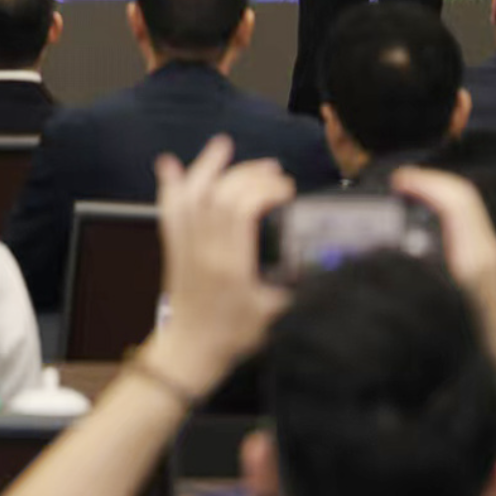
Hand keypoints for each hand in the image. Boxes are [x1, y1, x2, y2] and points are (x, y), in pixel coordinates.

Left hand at [145, 135, 294, 390]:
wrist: (191, 350)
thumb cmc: (232, 336)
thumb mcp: (276, 315)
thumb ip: (298, 289)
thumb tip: (326, 267)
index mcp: (230, 265)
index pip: (241, 212)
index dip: (264, 191)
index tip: (287, 190)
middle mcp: (203, 250)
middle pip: (219, 196)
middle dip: (246, 174)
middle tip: (273, 171)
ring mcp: (185, 246)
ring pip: (191, 196)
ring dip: (207, 167)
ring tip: (223, 146)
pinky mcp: (174, 247)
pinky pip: (169, 209)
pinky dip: (171, 185)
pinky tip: (170, 163)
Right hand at [392, 166, 495, 354]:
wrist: (493, 361)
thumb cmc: (461, 336)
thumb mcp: (430, 304)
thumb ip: (404, 272)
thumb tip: (369, 243)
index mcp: (474, 252)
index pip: (457, 199)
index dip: (425, 183)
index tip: (392, 183)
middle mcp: (482, 246)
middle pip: (456, 198)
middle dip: (423, 185)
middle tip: (387, 188)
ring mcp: (482, 252)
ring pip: (456, 208)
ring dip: (426, 197)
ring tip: (393, 199)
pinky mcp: (476, 260)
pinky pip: (454, 222)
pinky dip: (432, 212)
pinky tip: (407, 223)